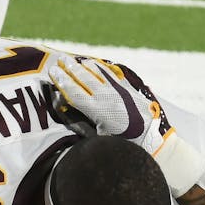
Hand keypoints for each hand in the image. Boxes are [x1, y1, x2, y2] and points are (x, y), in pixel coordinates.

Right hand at [47, 55, 163, 149]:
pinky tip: (96, 64)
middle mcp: (107, 96)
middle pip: (84, 78)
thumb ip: (80, 123)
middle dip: (70, 68)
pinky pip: (112, 74)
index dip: (61, 81)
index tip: (52, 71)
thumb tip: (65, 108)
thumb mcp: (98, 138)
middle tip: (60, 59)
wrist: (153, 141)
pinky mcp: (129, 89)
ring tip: (74, 60)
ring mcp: (119, 91)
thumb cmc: (123, 145)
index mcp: (97, 110)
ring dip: (85, 66)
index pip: (74, 91)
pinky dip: (101, 68)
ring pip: (98, 73)